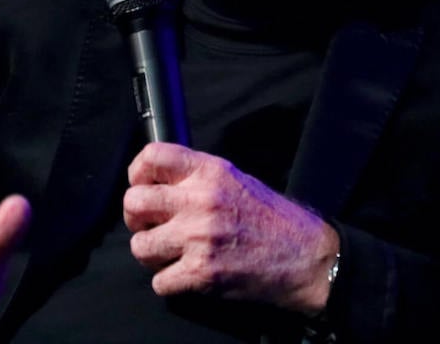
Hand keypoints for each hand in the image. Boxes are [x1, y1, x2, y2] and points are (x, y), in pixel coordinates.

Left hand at [124, 142, 337, 313]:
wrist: (305, 257)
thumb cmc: (269, 218)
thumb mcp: (233, 178)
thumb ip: (194, 176)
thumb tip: (155, 181)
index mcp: (208, 171)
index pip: (151, 156)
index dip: (137, 173)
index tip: (143, 187)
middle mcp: (200, 200)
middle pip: (133, 202)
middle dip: (136, 218)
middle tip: (151, 226)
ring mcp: (200, 237)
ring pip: (139, 246)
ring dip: (151, 254)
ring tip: (169, 254)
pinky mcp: (203, 273)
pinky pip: (158, 281)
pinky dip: (168, 283)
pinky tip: (185, 275)